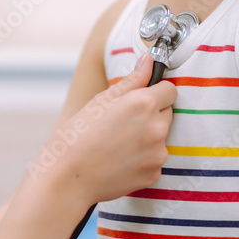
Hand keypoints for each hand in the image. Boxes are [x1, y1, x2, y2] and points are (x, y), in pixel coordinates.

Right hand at [31, 53, 175, 206]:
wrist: (68, 178)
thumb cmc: (77, 137)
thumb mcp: (100, 101)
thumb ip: (131, 80)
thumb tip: (148, 60)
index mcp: (144, 103)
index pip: (170, 90)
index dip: (155, 92)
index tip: (138, 100)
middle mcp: (157, 127)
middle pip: (167, 113)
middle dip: (151, 115)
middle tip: (122, 124)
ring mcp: (158, 153)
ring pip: (161, 138)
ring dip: (147, 138)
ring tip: (118, 144)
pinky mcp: (154, 173)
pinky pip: (155, 160)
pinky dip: (143, 159)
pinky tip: (120, 160)